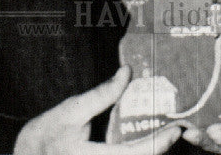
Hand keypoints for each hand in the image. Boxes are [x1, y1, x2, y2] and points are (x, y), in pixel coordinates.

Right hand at [13, 66, 181, 154]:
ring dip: (148, 151)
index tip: (176, 129)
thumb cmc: (44, 135)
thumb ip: (101, 95)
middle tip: (175, 130)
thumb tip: (126, 73)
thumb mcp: (71, 110)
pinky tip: (143, 144)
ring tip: (163, 134)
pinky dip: (136, 154)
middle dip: (158, 148)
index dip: (159, 143)